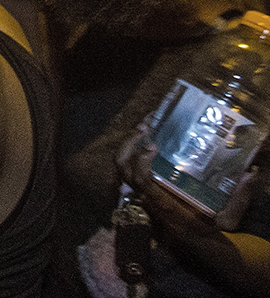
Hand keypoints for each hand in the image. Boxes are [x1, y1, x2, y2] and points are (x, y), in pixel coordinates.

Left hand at [117, 125, 254, 234]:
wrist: (199, 246)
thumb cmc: (212, 230)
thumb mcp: (229, 219)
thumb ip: (238, 198)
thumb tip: (250, 174)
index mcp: (165, 206)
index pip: (142, 182)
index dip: (141, 162)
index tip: (153, 146)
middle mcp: (148, 199)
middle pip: (124, 170)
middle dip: (129, 146)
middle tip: (145, 127)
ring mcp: (142, 195)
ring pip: (123, 168)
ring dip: (130, 146)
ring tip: (145, 126)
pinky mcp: (143, 191)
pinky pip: (130, 170)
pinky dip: (133, 152)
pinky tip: (148, 138)